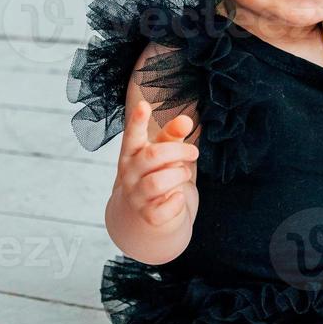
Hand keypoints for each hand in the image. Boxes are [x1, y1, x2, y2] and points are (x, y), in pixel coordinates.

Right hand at [113, 99, 198, 229]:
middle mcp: (129, 174)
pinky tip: (178, 197)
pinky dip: (176, 202)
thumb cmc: (157, 176)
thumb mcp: (164, 153)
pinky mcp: (148, 216)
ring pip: (158, 182)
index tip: (144, 105)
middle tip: (193, 152)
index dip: (137, 120)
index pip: (132, 135)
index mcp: (131, 153)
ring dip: (178, 175)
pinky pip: (164, 209)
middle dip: (179, 151)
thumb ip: (173, 136)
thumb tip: (186, 120)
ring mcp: (136, 196)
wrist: (146, 218)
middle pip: (153, 156)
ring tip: (184, 174)